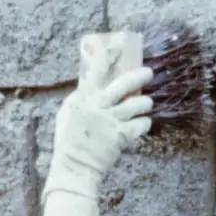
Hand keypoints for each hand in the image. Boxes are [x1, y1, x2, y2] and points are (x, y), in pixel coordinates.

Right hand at [42, 41, 153, 200]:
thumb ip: (79, 98)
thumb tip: (91, 85)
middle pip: (124, 84)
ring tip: (146, 104)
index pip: (94, 71)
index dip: (106, 57)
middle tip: (148, 73)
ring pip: (138, 104)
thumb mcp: (67, 114)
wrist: (74, 168)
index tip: (116, 47)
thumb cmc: (68, 141)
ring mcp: (111, 121)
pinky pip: (142, 124)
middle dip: (140, 76)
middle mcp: (98, 106)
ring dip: (145, 103)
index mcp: (82, 99)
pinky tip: (142, 124)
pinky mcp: (122, 136)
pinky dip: (144, 123)